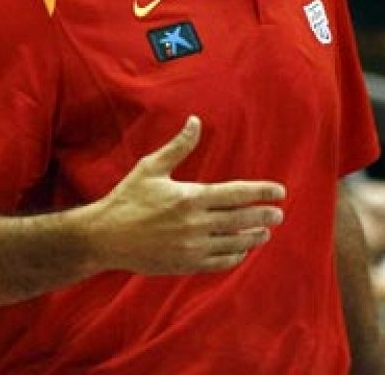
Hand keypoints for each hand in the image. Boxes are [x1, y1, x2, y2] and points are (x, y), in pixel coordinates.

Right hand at [83, 117, 284, 275]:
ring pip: (233, 243)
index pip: (236, 194)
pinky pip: (218, 263)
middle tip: (279, 214)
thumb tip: (195, 120)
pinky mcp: (184, 264)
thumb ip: (178, 146)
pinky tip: (241, 251)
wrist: (103, 238)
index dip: (262, 192)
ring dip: (253, 238)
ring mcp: (190, 247)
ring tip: (265, 232)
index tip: (280, 191)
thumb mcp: (151, 168)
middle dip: (264, 216)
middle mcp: (194, 224)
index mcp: (190, 198)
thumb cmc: (127, 199)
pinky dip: (234, 257)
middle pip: (241, 219)